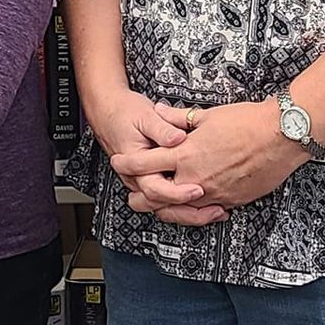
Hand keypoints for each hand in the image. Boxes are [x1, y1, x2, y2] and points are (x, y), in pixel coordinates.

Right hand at [90, 88, 221, 225]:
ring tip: (216, 211)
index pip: (155, 189)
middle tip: (214, 210)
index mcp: (136, 166)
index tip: (198, 190)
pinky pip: (170, 200)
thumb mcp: (145, 116)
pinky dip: (188, 204)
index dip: (177, 193)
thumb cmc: (125, 113)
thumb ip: (162, 129)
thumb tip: (178, 138)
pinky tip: (208, 202)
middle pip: (162, 207)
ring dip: (191, 213)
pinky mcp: (154, 179)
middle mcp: (139, 178)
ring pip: (166, 208)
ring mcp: (146, 181)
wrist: (109, 111)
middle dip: (189, 213)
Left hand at [121, 100, 302, 218]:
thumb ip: (180, 119)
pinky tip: (197, 202)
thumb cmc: (248, 122)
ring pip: (180, 210)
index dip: (127, 164)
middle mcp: (194, 178)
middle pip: (155, 197)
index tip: (119, 162)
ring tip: (163, 202)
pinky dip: (198, 208)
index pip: (144, 163)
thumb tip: (160, 111)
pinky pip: (206, 211)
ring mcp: (213, 193)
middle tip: (134, 193)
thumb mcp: (209, 116)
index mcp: (185, 154)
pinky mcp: (231, 200)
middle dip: (140, 197)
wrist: (281, 136)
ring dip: (168, 206)